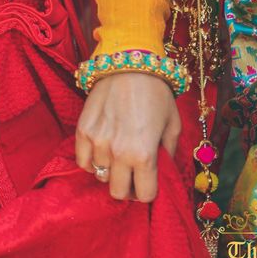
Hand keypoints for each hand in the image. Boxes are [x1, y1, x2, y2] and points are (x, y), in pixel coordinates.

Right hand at [76, 72, 179, 200]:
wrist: (130, 61)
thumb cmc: (156, 92)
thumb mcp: (173, 124)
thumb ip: (169, 153)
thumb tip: (162, 170)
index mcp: (144, 155)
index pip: (144, 196)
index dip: (148, 191)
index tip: (148, 181)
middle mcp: (119, 153)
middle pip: (118, 192)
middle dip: (127, 186)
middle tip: (132, 173)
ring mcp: (98, 142)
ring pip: (100, 176)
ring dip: (110, 170)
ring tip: (117, 155)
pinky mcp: (83, 130)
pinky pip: (82, 161)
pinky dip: (92, 160)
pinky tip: (101, 150)